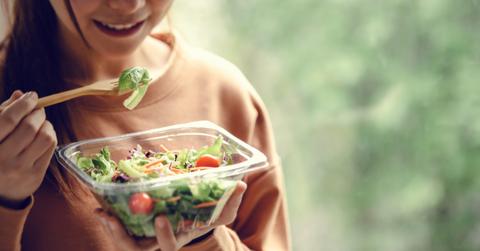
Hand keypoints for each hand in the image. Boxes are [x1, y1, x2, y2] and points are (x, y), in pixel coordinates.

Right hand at [0, 91, 57, 207]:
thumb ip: (3, 114)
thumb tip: (20, 94)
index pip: (7, 119)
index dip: (23, 104)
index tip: (32, 96)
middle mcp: (2, 159)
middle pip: (29, 127)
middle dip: (37, 113)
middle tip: (38, 109)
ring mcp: (19, 169)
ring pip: (45, 137)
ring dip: (46, 125)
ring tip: (41, 123)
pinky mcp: (35, 176)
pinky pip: (51, 148)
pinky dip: (51, 136)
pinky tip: (44, 135)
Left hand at [95, 181, 246, 250]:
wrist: (195, 223)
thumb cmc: (208, 218)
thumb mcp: (222, 212)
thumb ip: (231, 201)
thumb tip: (241, 184)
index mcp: (179, 240)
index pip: (169, 247)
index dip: (165, 236)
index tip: (160, 218)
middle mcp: (159, 244)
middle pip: (137, 250)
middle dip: (120, 237)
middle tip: (108, 217)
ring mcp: (147, 240)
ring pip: (125, 243)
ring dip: (111, 229)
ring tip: (100, 212)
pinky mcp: (138, 231)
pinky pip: (121, 231)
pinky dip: (111, 220)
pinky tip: (102, 207)